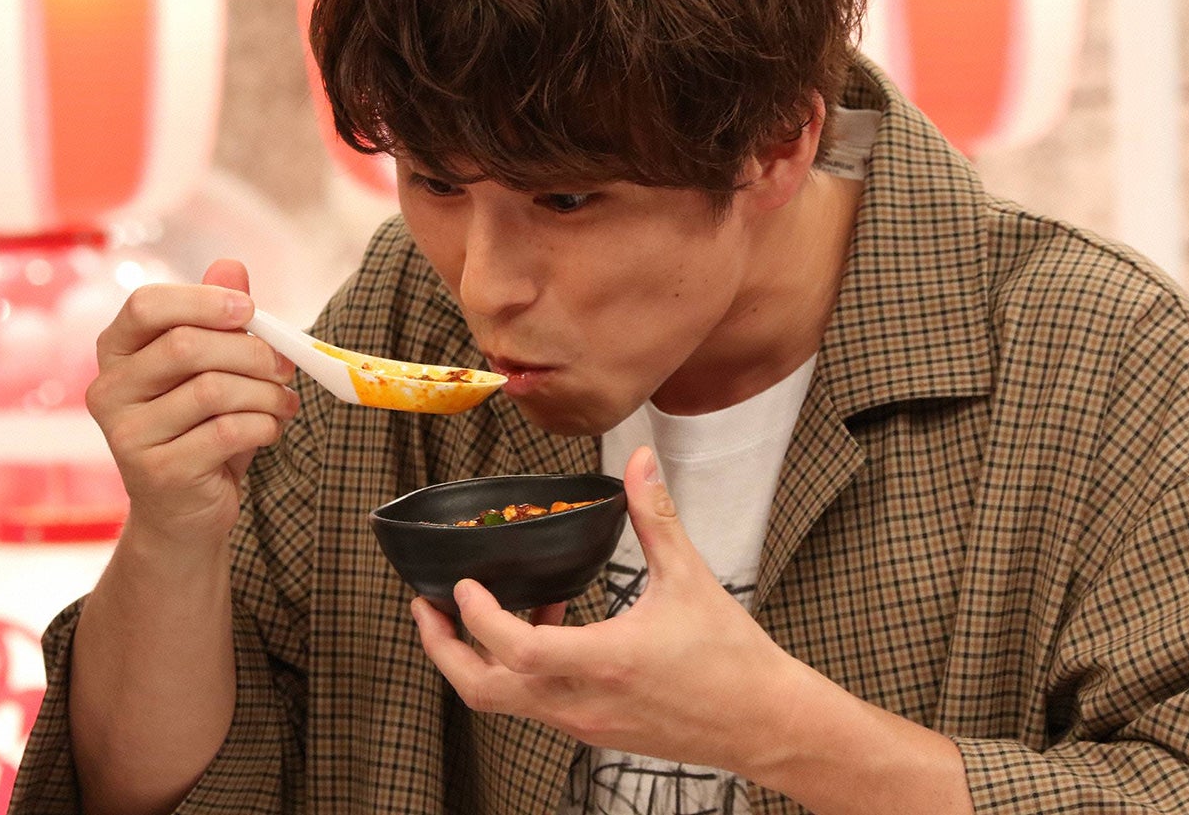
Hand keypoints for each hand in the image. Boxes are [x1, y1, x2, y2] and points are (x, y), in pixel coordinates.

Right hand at [86, 259, 298, 547]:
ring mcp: (126, 435)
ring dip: (265, 393)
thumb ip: (219, 317)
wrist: (183, 514)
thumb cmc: (200, 428)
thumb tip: (231, 265)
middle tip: (285, 366)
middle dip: (251, 351)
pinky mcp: (156, 473)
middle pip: (186, 345)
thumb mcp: (212, 368)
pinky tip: (270, 429)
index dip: (203, 300)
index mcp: (117, 351)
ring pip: (212, 390)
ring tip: (283, 402)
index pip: (146, 305)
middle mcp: (109, 390)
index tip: (249, 311)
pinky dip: (263, 426)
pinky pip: (225, 432)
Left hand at [411, 446, 810, 775]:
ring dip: (481, 657)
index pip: (515, 650)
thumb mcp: (690, 578)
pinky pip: (535, 702)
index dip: (477, 618)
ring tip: (486, 608)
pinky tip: (548, 623)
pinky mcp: (593, 729)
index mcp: (605, 661)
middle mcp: (583, 701)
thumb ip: (655, 516)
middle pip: (484, 692)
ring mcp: (584, 721)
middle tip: (426, 608)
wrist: (762, 722)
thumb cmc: (732, 659)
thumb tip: (639, 460)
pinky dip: (519, 668)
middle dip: (443, 651)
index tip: (463, 584)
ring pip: (504, 701)